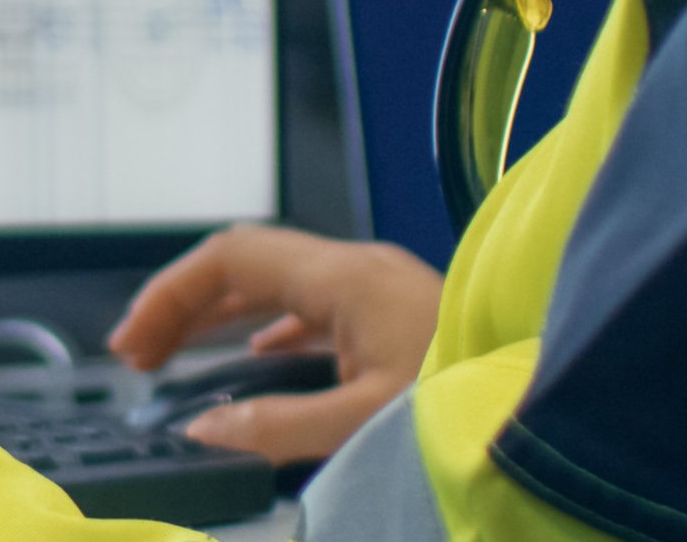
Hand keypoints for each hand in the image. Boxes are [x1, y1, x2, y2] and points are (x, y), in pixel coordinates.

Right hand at [104, 224, 444, 465]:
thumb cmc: (473, 400)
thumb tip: (202, 429)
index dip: (170, 294)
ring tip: (177, 361)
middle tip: (137, 357)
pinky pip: (313, 312)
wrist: (554, 408)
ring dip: (223, 319)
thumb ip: (275, 427)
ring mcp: (382, 292)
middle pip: (250, 266)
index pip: (232, 257)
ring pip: (280, 288)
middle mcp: (360, 271)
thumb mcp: (365, 423)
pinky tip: (256, 367)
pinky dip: (267, 334)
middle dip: (186, 305)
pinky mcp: (398, 319)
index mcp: (346, 277)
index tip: (131, 346)